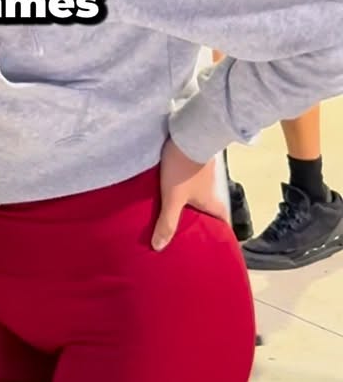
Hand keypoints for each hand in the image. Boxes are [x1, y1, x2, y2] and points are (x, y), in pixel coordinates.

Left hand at [152, 137, 229, 251]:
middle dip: (202, 220)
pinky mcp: (195, 161)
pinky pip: (191, 179)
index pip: (223, 224)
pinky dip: (184, 187)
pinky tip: (170, 188)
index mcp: (212, 202)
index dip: (221, 235)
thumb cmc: (184, 169)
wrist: (189, 133)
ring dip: (190, 202)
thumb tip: (159, 247)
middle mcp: (212, 190)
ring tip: (175, 212)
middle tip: (189, 232)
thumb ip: (167, 222)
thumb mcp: (173, 198)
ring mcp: (204, 174)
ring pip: (199, 194)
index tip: (216, 245)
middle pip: (210, 209)